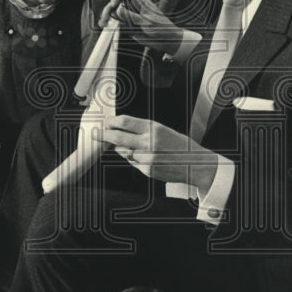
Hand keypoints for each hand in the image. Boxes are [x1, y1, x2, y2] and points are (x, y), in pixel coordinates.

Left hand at [97, 114, 218, 188]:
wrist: (194, 164)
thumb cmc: (179, 145)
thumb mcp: (162, 130)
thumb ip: (141, 130)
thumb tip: (119, 130)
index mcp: (153, 128)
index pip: (124, 122)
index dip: (111, 122)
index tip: (104, 123)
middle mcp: (149, 142)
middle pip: (118, 137)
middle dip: (104, 136)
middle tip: (96, 134)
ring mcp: (147, 157)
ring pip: (123, 152)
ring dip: (121, 149)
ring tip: (131, 146)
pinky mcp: (147, 170)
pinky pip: (133, 162)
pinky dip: (133, 159)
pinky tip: (143, 157)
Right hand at [98, 0, 182, 56]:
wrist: (166, 41)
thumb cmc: (161, 29)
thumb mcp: (147, 22)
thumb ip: (132, 16)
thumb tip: (118, 10)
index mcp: (139, 1)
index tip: (113, 4)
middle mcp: (133, 7)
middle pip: (115, 3)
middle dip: (108, 9)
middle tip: (104, 18)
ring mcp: (129, 16)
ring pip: (114, 13)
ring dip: (107, 17)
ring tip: (103, 23)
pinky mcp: (128, 25)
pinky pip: (117, 23)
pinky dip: (110, 24)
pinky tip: (106, 26)